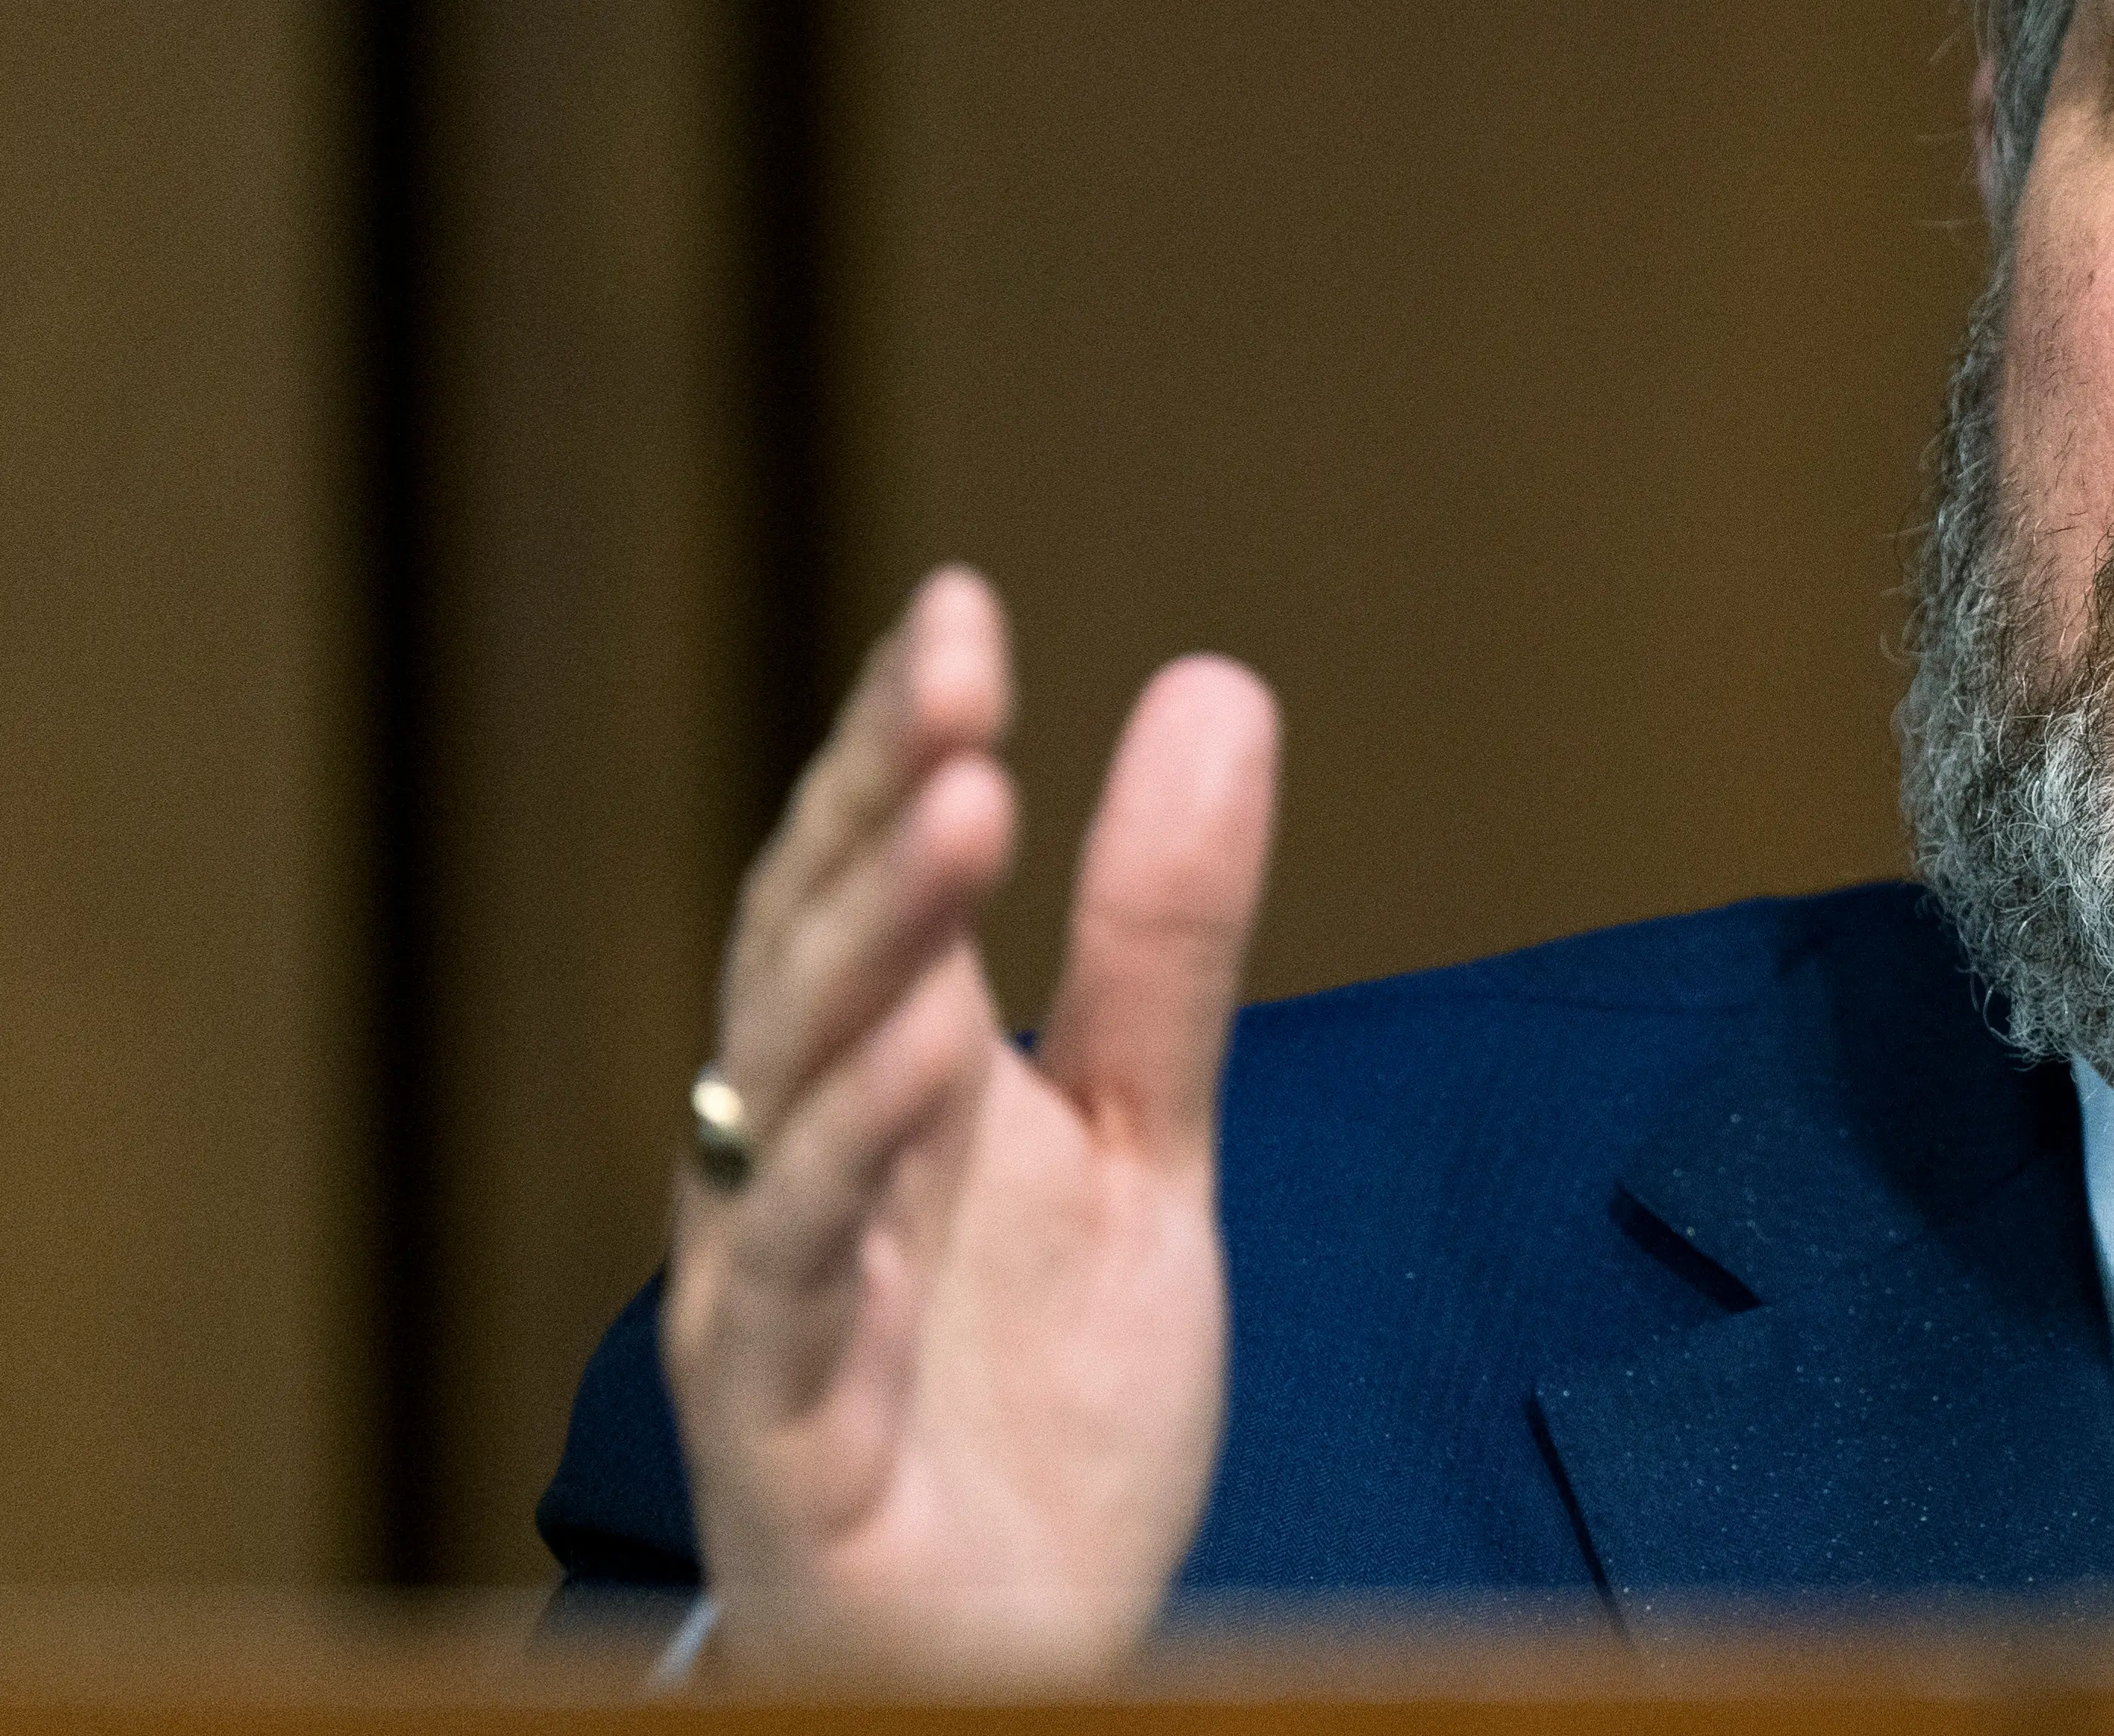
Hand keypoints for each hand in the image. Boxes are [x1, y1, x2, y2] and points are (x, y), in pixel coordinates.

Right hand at [660, 567, 1277, 1678]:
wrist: (1019, 1654)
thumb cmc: (1037, 1400)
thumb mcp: (1145, 1142)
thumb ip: (1164, 942)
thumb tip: (1217, 683)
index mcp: (879, 1084)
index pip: (870, 881)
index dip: (899, 741)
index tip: (963, 602)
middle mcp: (800, 1168)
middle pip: (813, 957)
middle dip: (879, 808)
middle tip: (960, 672)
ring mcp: (776, 1302)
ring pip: (785, 1098)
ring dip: (868, 953)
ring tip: (957, 807)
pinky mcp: (784, 1439)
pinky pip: (786, 1293)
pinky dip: (841, 1173)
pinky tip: (920, 1060)